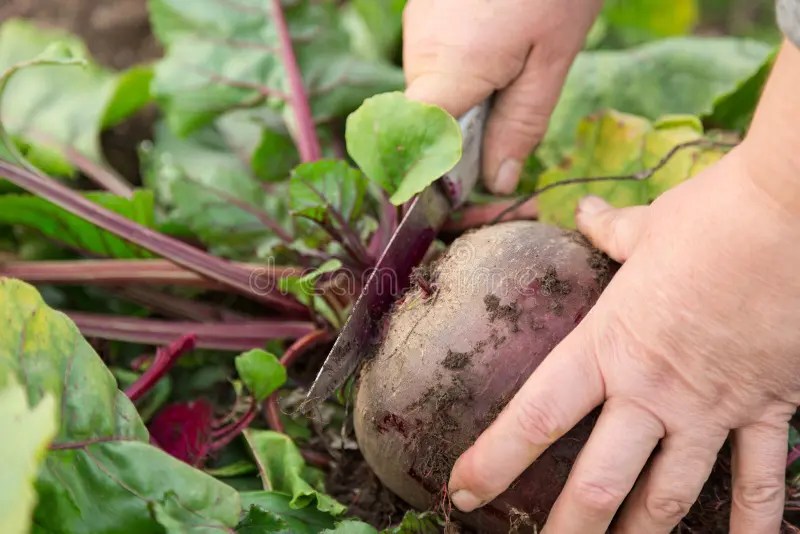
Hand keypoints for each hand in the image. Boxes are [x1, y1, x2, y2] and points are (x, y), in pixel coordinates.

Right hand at [402, 0, 601, 193]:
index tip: (453, 192)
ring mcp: (419, 25)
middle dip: (465, 133)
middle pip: (429, 119)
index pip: (416, 142)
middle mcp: (419, 49)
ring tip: (517, 65)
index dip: (428, 171)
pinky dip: (466, 68)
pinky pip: (438, 58)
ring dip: (469, 97)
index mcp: (448, 69)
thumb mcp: (552, 59)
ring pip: (435, 88)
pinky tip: (502, 42)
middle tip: (513, 118)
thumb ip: (521, 125)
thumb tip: (496, 184)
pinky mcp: (427, 10)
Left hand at [446, 142, 799, 532]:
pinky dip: (753, 523)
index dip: (495, 458)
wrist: (791, 214)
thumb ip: (610, 232)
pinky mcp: (767, 410)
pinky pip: (759, 482)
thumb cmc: (713, 217)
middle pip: (599, 482)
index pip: (537, 415)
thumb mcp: (648, 227)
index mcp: (610, 346)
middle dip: (567, 528)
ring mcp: (712, 408)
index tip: (464, 489)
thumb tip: (585, 211)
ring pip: (670, 498)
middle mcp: (654, 390)